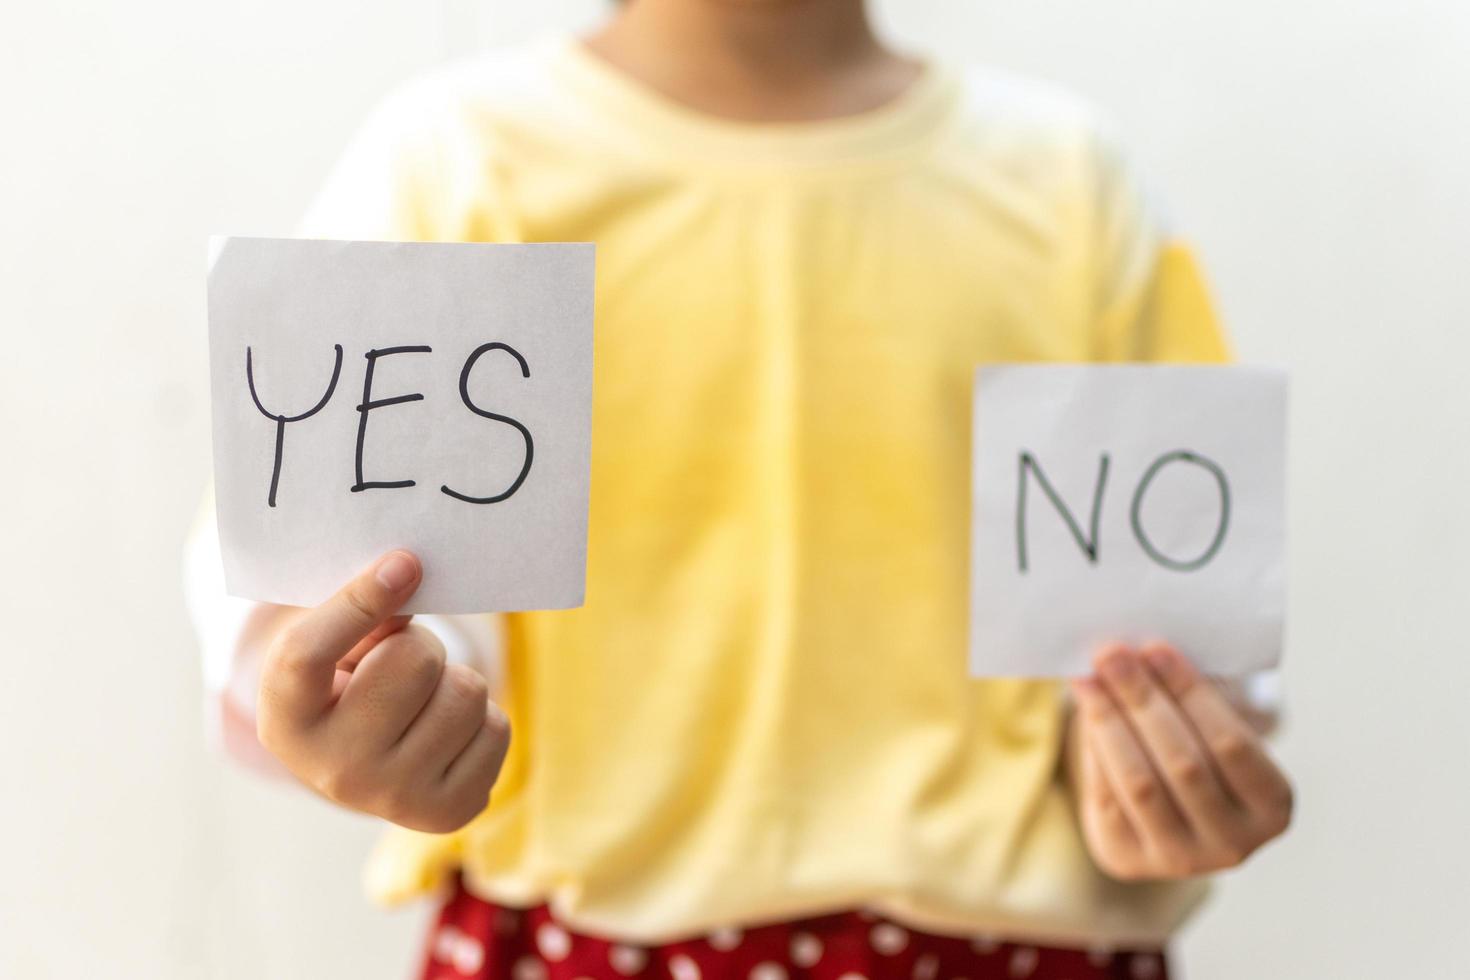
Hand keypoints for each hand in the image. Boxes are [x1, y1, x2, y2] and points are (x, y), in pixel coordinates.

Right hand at [257, 551, 509, 832]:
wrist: (363, 764)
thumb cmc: (344, 683)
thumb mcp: (329, 647)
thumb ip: (359, 611)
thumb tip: (410, 573)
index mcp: (285, 720)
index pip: (306, 654)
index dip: (357, 601)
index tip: (403, 562)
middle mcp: (333, 771)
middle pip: (413, 660)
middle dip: (418, 645)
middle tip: (397, 665)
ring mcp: (393, 798)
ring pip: (466, 691)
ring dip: (453, 682)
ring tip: (421, 702)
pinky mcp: (449, 812)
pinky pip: (497, 729)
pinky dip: (481, 719)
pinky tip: (445, 735)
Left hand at [1068, 643, 1291, 880]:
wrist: (1164, 820)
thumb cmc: (1198, 753)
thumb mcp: (1213, 732)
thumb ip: (1189, 699)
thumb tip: (1137, 653)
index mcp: (1272, 806)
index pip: (1231, 743)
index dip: (1191, 694)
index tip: (1156, 648)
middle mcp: (1232, 843)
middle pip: (1182, 763)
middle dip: (1142, 701)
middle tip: (1110, 653)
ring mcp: (1181, 859)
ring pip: (1139, 781)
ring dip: (1109, 721)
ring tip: (1088, 677)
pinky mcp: (1130, 858)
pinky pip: (1107, 795)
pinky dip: (1093, 746)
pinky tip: (1085, 707)